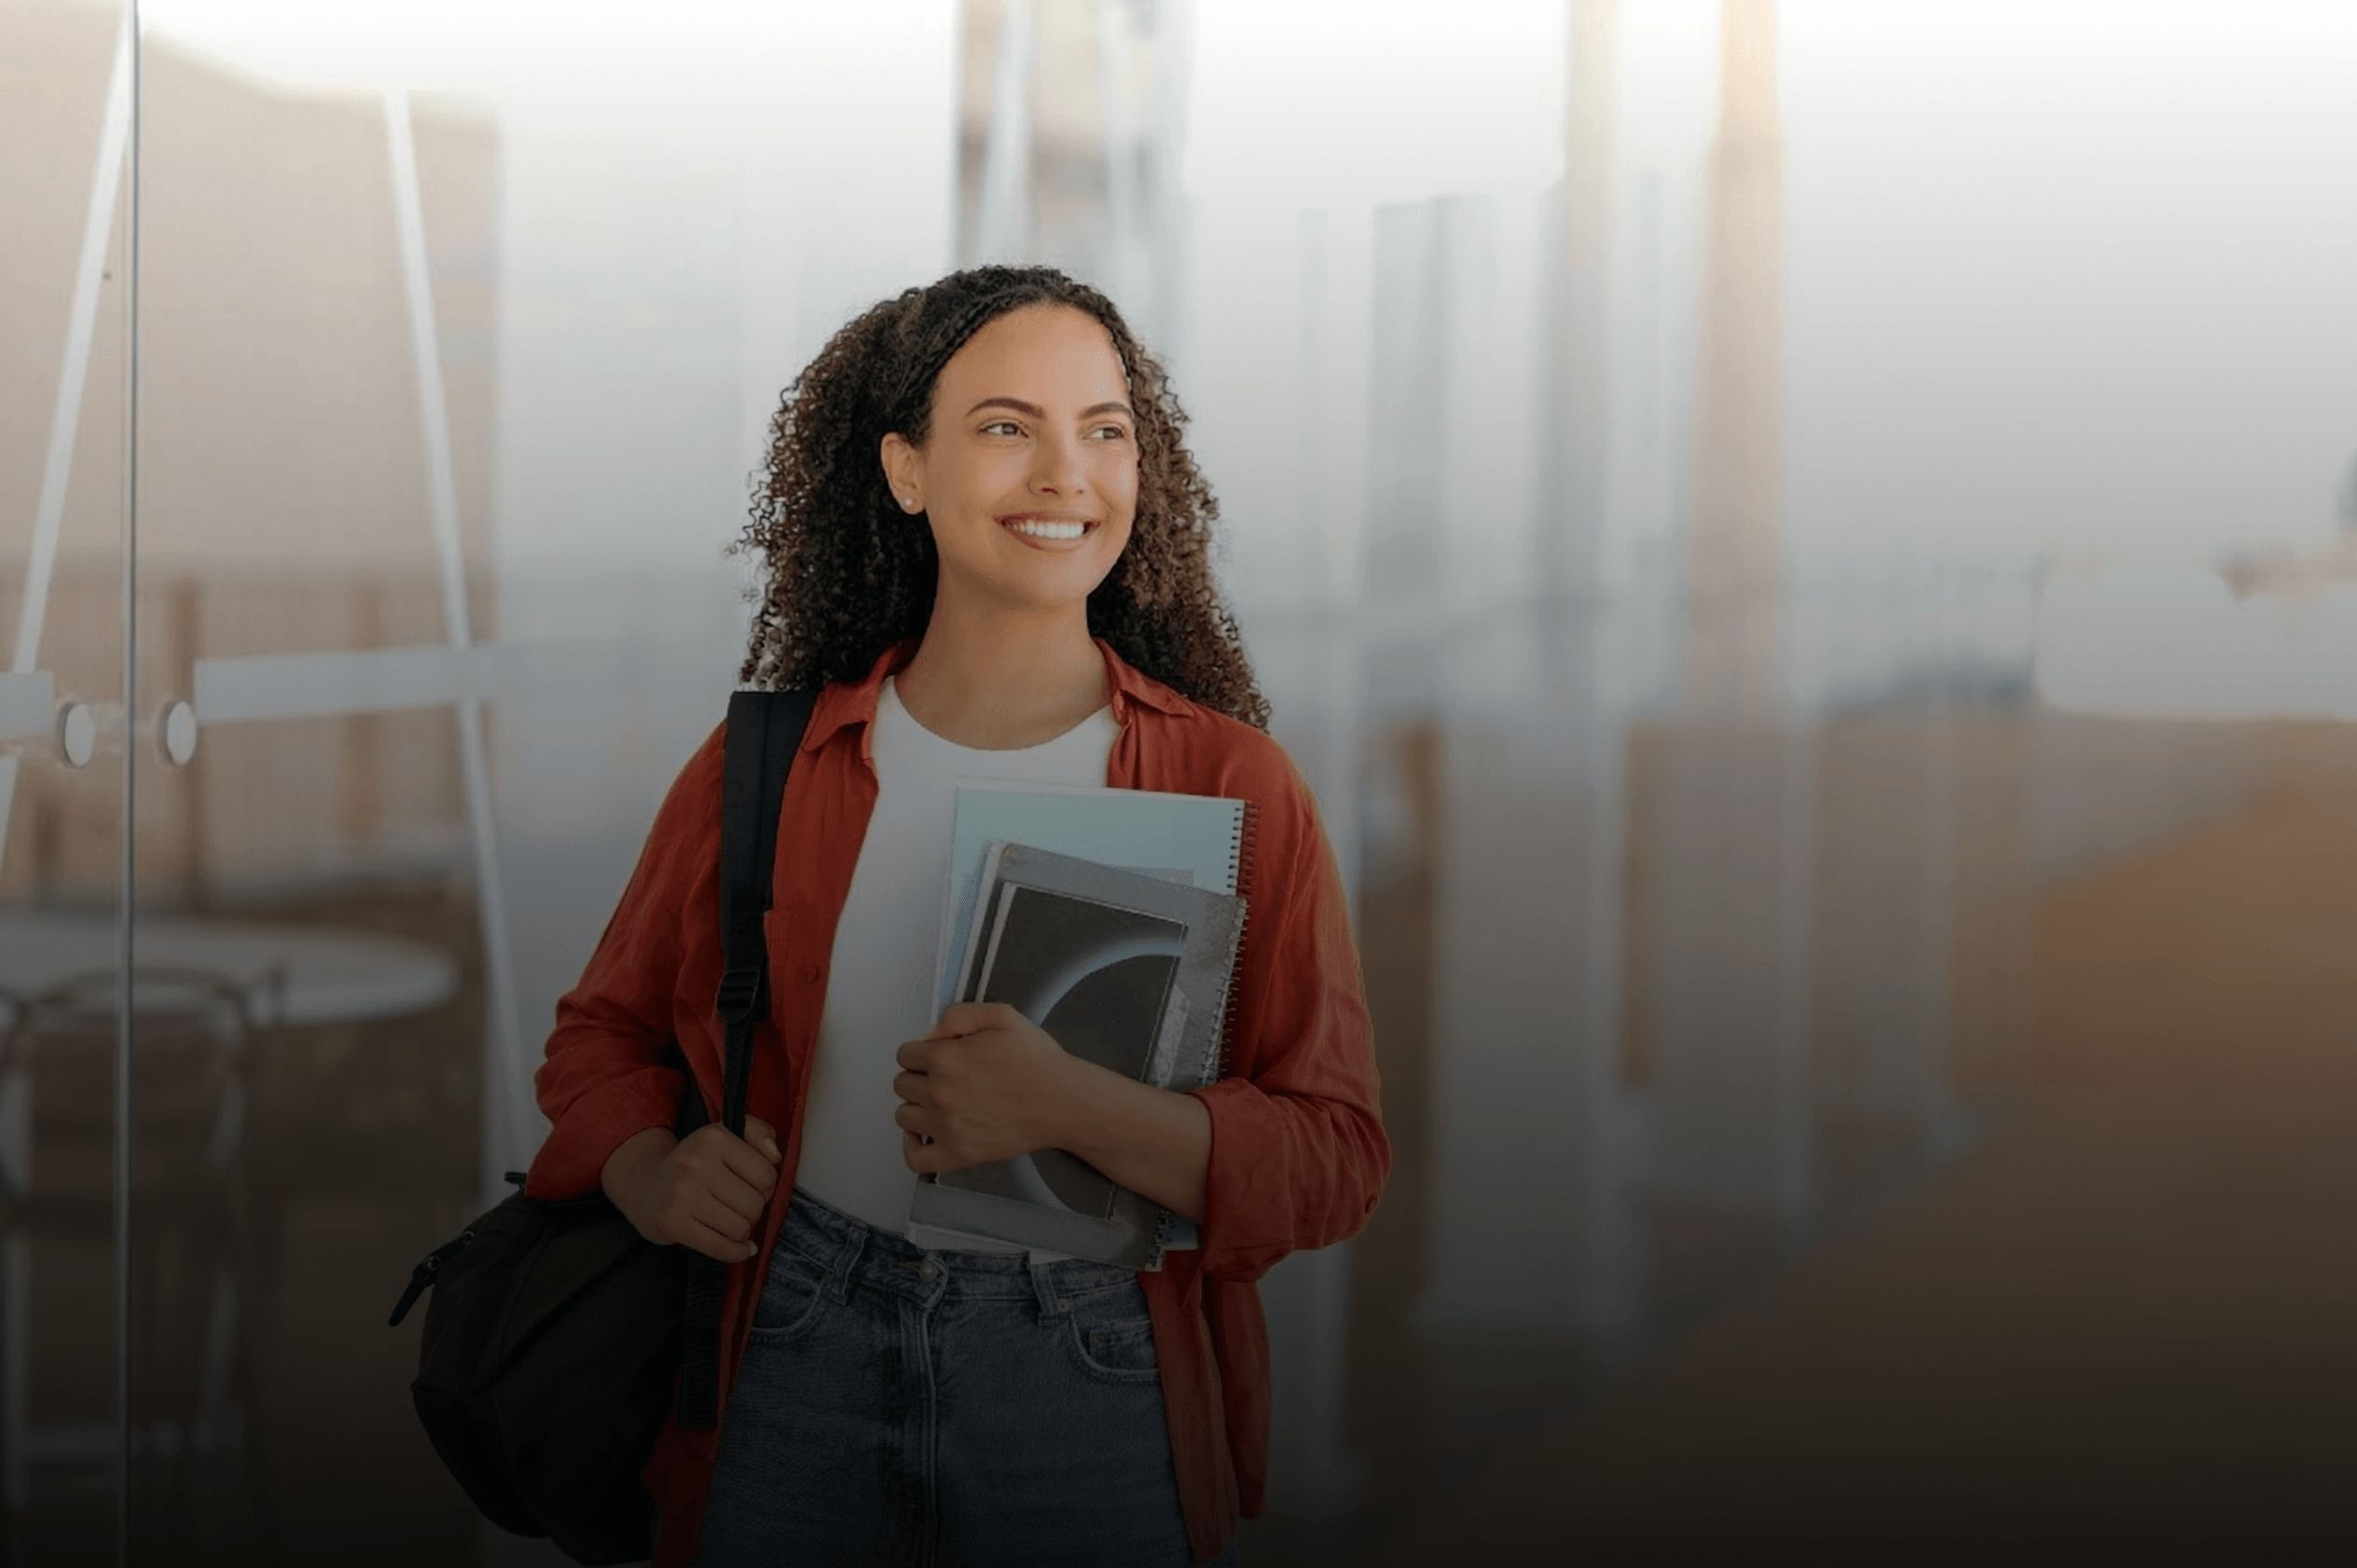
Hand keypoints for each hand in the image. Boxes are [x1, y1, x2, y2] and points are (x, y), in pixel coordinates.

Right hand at [601, 1116, 780, 1263]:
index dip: (767, 1187)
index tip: (753, 1187)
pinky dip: (736, 1252)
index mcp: (713, 1138)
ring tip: (733, 1222)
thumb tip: (776, 1156)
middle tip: (740, 1207)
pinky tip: (741, 1247)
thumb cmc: (697, 1161)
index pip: (766, 1175)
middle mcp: (695, 1164)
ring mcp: (681, 1195)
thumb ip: (759, 1133)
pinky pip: (720, 1247)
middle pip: (754, 1204)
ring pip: (740, 1228)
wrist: (646, 1184)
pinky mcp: (671, 1223)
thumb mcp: (727, 1134)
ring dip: (743, 1231)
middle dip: (754, 1211)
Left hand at [893, 1003, 1082, 1173]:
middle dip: (919, 1076)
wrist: (1064, 1102)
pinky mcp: (959, 1153)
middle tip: (944, 1077)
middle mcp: (941, 1094)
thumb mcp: (1003, 1016)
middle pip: (902, 1084)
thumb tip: (931, 1033)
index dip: (921, 1052)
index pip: (905, 1055)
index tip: (936, 1056)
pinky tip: (924, 1134)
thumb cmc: (1039, 1063)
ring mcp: (947, 1127)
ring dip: (916, 1107)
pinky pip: (916, 1158)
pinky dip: (913, 1146)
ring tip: (939, 1102)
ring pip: (904, 1116)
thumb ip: (959, 1015)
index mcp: (946, 1058)